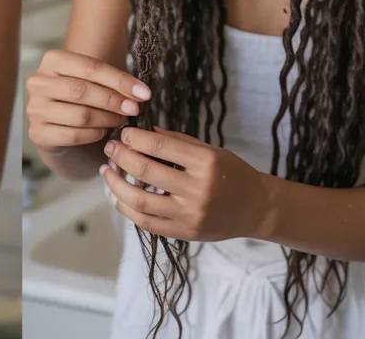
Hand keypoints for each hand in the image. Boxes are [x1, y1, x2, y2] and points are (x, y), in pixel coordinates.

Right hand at [25, 49, 149, 152]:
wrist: (55, 121)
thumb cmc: (78, 95)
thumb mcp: (92, 80)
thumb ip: (112, 83)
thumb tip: (140, 93)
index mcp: (52, 60)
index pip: (90, 67)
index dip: (119, 81)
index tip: (144, 93)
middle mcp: (37, 82)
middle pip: (81, 91)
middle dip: (113, 101)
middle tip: (134, 109)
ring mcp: (34, 108)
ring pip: (79, 115)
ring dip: (107, 120)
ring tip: (120, 120)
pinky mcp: (37, 132)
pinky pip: (73, 135)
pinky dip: (94, 134)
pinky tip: (103, 132)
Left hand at [100, 126, 272, 241]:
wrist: (257, 209)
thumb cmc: (233, 174)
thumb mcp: (211, 151)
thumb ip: (178, 141)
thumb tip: (144, 132)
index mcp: (206, 163)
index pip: (160, 147)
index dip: (135, 138)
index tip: (123, 134)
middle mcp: (198, 190)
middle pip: (145, 172)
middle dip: (120, 156)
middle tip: (110, 148)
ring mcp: (190, 215)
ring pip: (140, 200)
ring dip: (116, 184)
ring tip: (107, 172)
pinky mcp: (185, 233)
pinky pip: (146, 223)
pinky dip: (126, 208)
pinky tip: (117, 196)